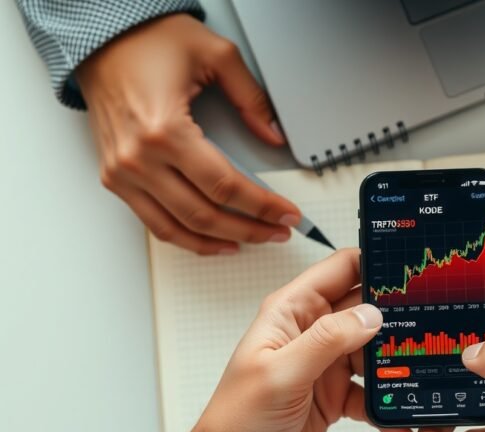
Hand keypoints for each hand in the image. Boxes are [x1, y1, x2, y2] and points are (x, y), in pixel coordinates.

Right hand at [76, 14, 300, 254]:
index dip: (263, 206)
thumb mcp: (215, 55)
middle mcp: (139, 158)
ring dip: (220, 242)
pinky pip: (155, 223)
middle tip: (279, 231)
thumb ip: (251, 99)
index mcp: (165, 130)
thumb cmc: (148, 44)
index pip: (225, 186)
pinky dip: (187, 238)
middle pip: (205, 215)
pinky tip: (214, 240)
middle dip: (250, 229)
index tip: (289, 215)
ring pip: (178, 229)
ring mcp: (123, 173)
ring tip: (252, 240)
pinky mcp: (114, 178)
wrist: (101, 42)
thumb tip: (273, 136)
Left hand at [176, 249, 411, 431]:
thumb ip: (328, 340)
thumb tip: (372, 314)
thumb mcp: (282, 374)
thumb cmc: (238, 420)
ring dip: (395, 361)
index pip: (341, 269)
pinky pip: (372, 389)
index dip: (375, 263)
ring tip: (417, 373)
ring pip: (375, 348)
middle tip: (430, 323)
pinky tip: (397, 414)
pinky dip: (386, 400)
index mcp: (293, 311)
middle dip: (397, 314)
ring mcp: (326, 363)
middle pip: (366, 308)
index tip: (410, 269)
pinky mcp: (336, 394)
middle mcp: (312, 331)